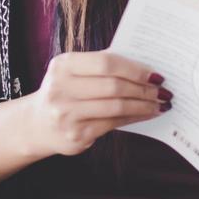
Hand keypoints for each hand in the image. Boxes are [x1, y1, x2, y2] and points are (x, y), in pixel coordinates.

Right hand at [0, 52, 169, 183]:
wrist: (36, 124)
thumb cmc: (65, 91)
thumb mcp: (75, 72)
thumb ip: (103, 65)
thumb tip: (145, 64)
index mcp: (63, 66)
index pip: (106, 63)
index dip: (134, 68)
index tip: (155, 73)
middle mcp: (61, 89)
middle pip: (114, 86)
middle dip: (143, 88)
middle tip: (163, 90)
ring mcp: (66, 115)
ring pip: (116, 107)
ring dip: (143, 105)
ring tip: (159, 103)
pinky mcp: (75, 135)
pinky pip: (113, 124)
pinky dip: (134, 117)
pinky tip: (146, 114)